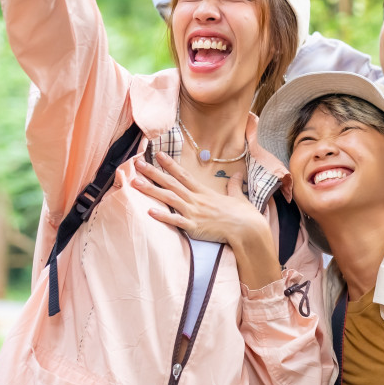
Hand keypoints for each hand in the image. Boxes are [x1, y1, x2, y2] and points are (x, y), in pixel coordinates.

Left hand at [131, 153, 270, 248]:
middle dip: (153, 173)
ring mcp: (194, 212)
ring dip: (151, 190)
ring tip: (135, 182)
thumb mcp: (238, 197)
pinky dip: (162, 216)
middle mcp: (196, 199)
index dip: (170, 165)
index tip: (158, 155)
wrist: (247, 229)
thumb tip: (238, 174)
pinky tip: (149, 211)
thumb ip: (234, 185)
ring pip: (169, 198)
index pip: (184, 175)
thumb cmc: (244, 214)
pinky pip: (175, 220)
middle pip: (171, 183)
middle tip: (138, 164)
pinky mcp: (194, 226)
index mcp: (205, 192)